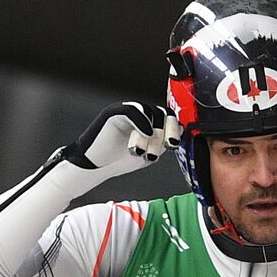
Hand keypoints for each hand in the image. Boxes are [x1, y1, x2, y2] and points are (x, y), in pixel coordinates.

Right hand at [59, 102, 181, 178]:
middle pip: (163, 113)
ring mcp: (126, 111)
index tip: (174, 144)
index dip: (175, 130)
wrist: (96, 166)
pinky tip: (144, 135)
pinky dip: (142, 122)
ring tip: (144, 152)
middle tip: (167, 147)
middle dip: (167, 132)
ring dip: (152, 135)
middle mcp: (139, 114)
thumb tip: (180, 131)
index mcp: (149, 123)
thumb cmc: (119, 160)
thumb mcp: (150, 153)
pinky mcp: (114, 113)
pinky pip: (132, 110)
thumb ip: (163, 143)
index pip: (169, 118)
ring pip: (150, 112)